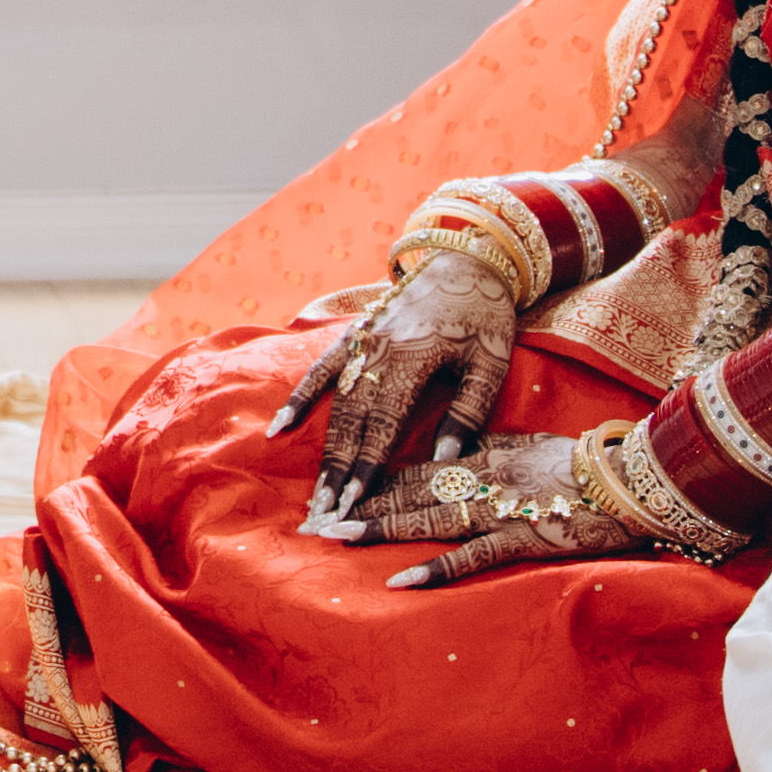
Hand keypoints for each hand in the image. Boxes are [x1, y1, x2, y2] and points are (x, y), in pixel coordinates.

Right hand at [270, 248, 521, 517]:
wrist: (468, 258)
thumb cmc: (486, 314)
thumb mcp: (491, 363)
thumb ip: (469, 411)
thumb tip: (443, 460)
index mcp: (412, 358)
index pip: (383, 425)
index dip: (368, 468)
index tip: (355, 504)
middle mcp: (377, 351)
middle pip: (351, 421)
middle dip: (338, 471)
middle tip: (325, 513)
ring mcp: (361, 341)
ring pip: (335, 405)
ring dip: (324, 450)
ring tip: (315, 491)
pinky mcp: (354, 334)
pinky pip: (320, 370)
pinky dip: (299, 399)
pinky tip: (279, 427)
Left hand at [337, 430, 638, 587]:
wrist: (636, 480)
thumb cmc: (584, 466)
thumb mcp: (526, 448)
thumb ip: (485, 452)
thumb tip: (448, 458)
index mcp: (482, 456)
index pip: (414, 469)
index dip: (371, 481)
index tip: (332, 493)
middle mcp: (483, 479)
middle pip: (410, 492)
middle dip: (360, 506)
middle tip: (312, 520)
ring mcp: (501, 509)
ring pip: (429, 517)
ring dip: (380, 529)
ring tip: (336, 538)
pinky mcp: (525, 538)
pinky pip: (474, 556)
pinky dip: (436, 567)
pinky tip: (400, 580)